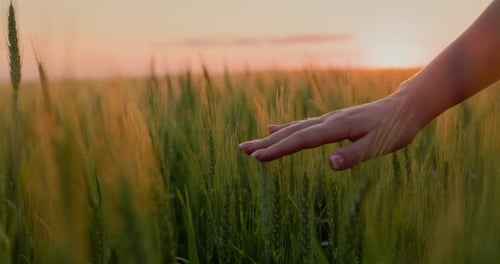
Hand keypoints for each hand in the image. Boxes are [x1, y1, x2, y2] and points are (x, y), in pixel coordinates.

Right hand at [239, 90, 422, 169]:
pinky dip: (285, 129)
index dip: (279, 149)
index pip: (302, 140)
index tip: (258, 157)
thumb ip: (354, 154)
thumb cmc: (395, 129)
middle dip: (266, 143)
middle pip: (291, 133)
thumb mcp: (380, 145)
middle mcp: (328, 121)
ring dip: (271, 138)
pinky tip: (274, 129)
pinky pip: (302, 126)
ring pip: (294, 129)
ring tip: (251, 144)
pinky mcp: (330, 122)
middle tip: (242, 149)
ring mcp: (328, 120)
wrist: (405, 107)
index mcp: (337, 128)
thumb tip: (330, 164)